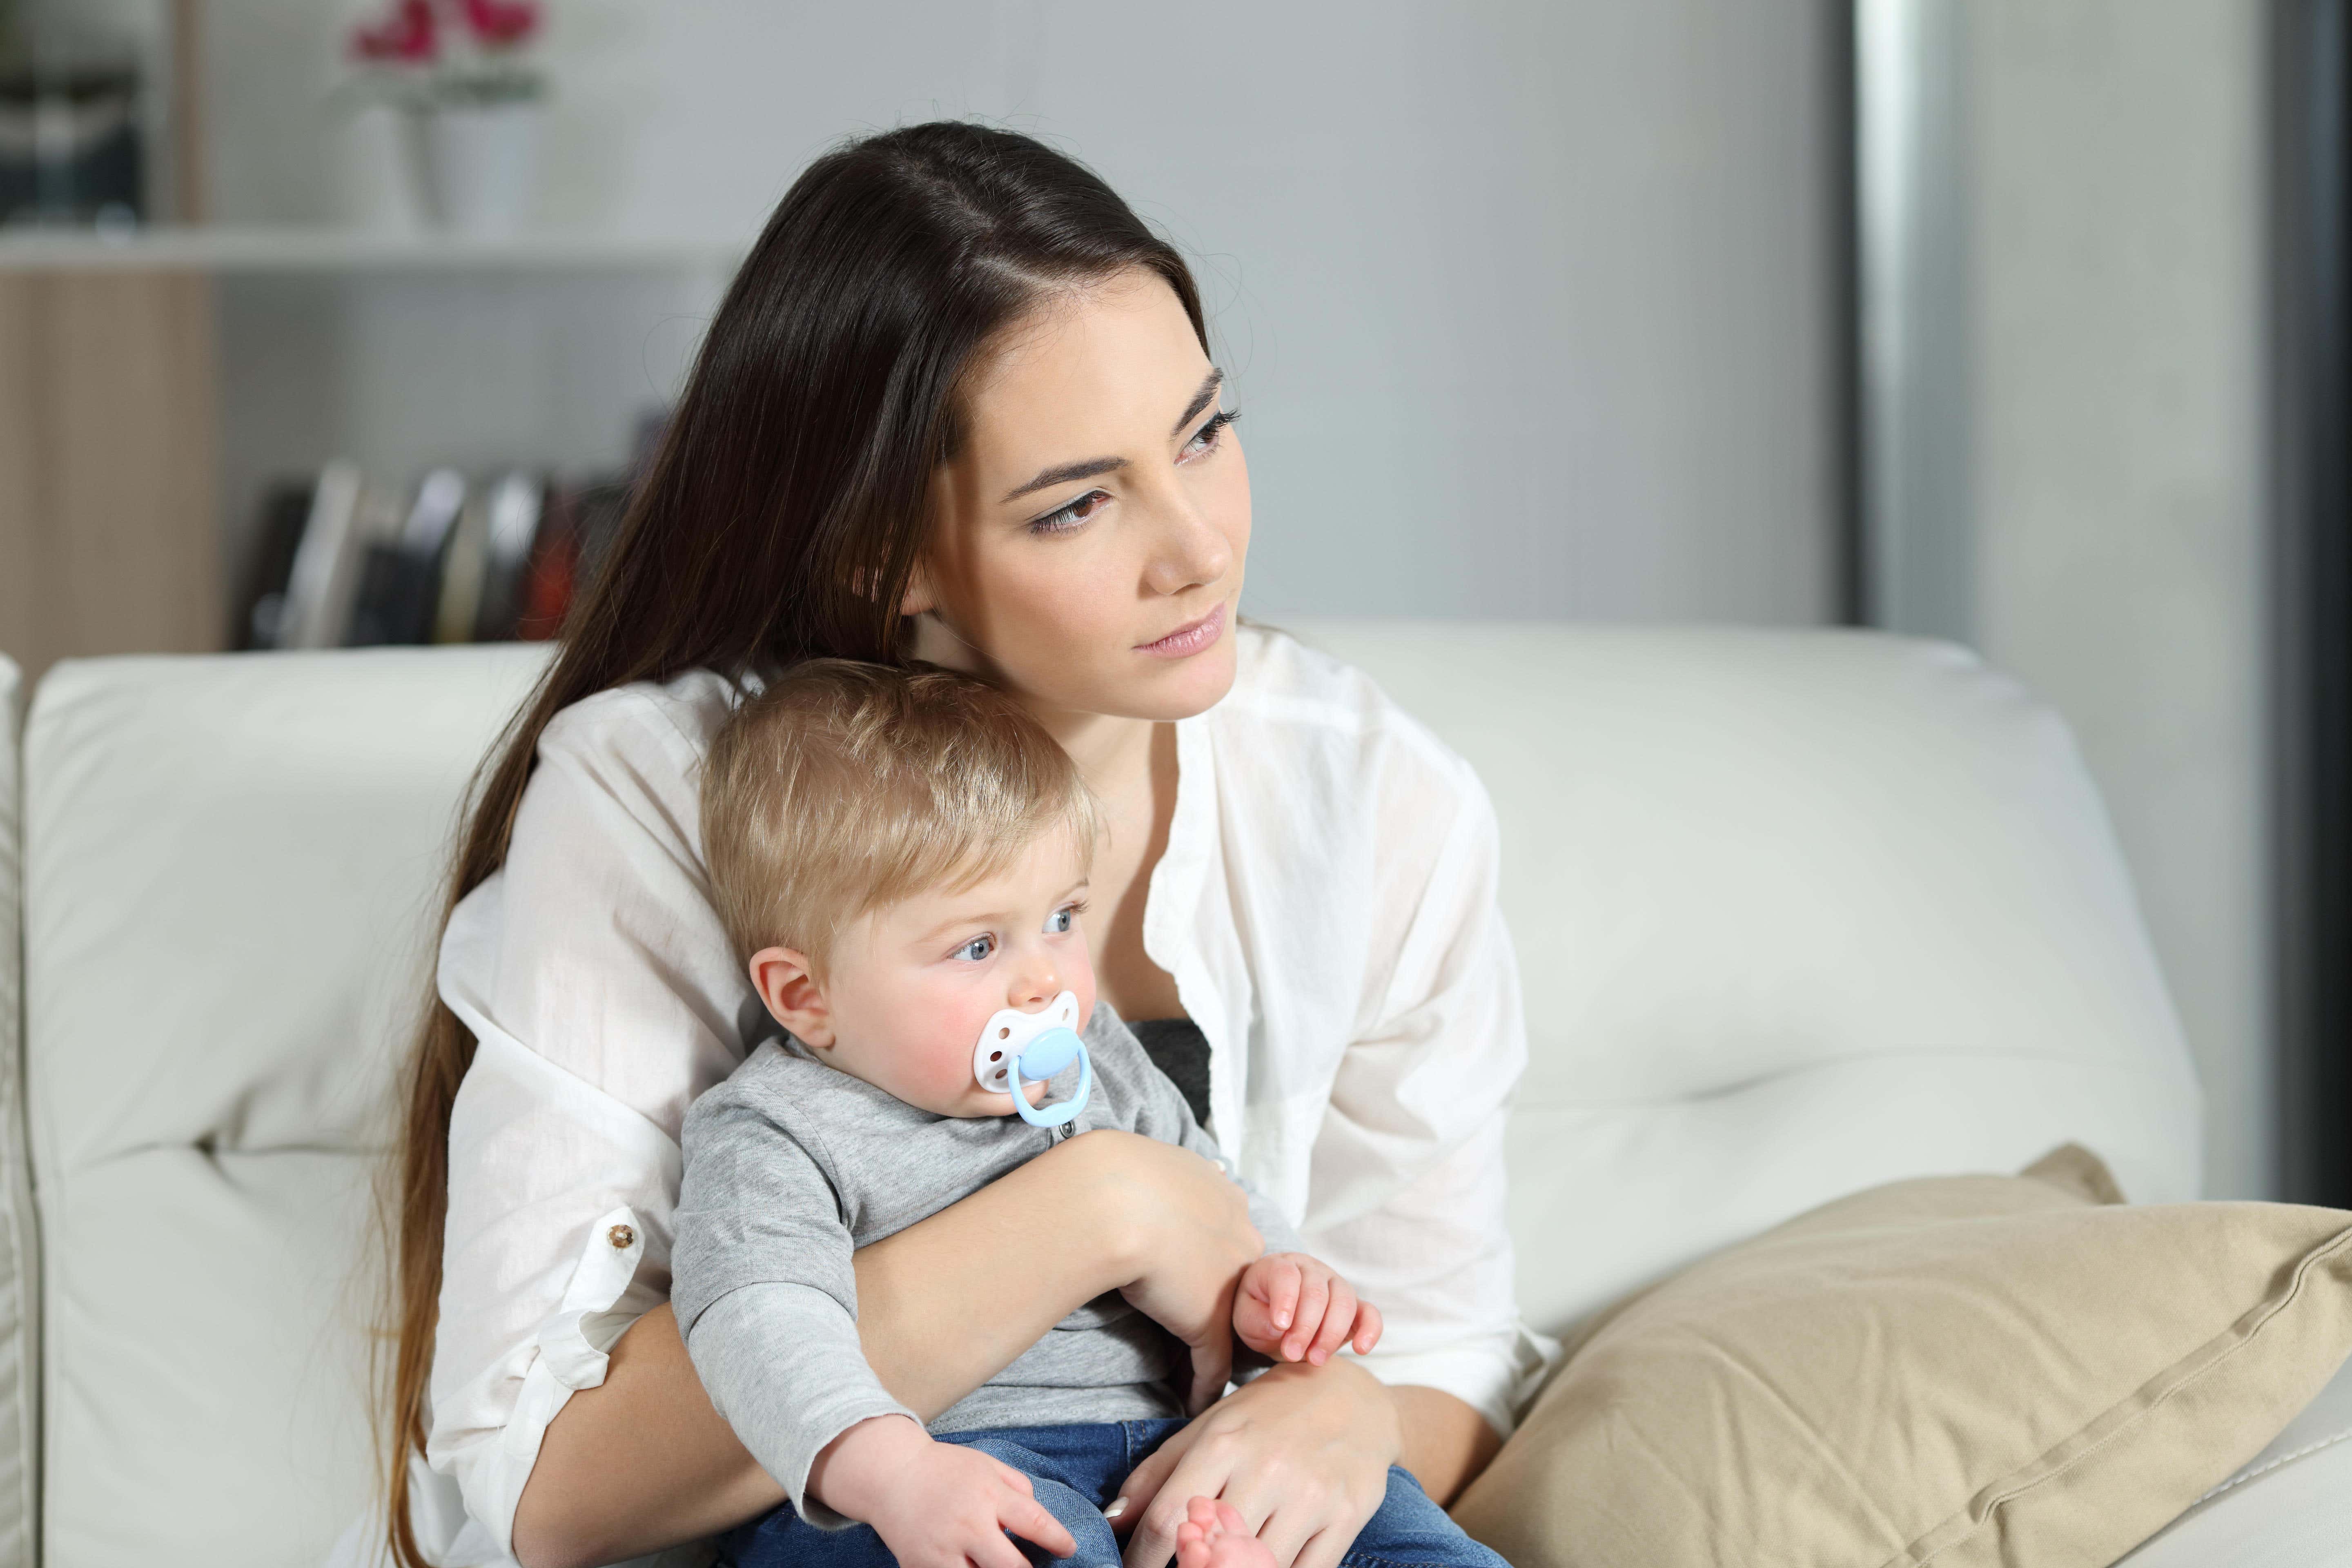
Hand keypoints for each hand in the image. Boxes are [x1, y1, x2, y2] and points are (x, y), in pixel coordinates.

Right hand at [810, 1415, 1074, 1567]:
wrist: (891, 1476)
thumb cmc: (944, 1469)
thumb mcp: (986, 1464)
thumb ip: (1018, 1487)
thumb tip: (1038, 1518)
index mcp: (989, 1494)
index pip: (1036, 1523)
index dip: (1059, 1540)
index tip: (1068, 1548)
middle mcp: (968, 1525)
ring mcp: (943, 1551)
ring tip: (999, 1566)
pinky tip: (973, 1567)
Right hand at [1071, 1131, 1264, 1412]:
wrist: (1113, 1202)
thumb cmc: (1113, 1176)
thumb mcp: (1140, 1161)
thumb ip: (1149, 1174)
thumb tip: (1129, 1168)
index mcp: (1221, 1195)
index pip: (1224, 1232)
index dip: (1208, 1255)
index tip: (1191, 1272)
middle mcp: (1238, 1234)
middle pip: (1238, 1277)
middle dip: (1223, 1298)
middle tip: (1197, 1321)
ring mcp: (1229, 1281)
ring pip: (1230, 1321)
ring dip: (1217, 1344)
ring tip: (1200, 1370)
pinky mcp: (1211, 1321)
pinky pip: (1215, 1363)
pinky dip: (1205, 1385)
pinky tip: (1196, 1404)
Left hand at [1110, 1359, 1398, 1567]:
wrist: (1356, 1398)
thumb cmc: (1269, 1413)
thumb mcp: (1210, 1427)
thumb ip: (1158, 1473)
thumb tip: (1112, 1520)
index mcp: (1223, 1442)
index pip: (1165, 1519)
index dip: (1139, 1559)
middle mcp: (1267, 1468)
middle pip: (1209, 1552)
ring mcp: (1311, 1495)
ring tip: (1219, 1567)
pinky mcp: (1347, 1516)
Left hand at [1232, 1254, 1382, 1366]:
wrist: (1276, 1318)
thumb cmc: (1258, 1313)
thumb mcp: (1245, 1317)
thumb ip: (1255, 1319)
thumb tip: (1278, 1327)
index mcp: (1281, 1265)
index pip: (1286, 1275)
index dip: (1285, 1299)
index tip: (1279, 1326)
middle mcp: (1311, 1270)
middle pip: (1316, 1292)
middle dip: (1305, 1327)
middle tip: (1290, 1354)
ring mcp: (1336, 1285)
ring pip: (1343, 1302)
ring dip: (1330, 1334)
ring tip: (1314, 1359)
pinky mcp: (1354, 1307)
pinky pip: (1369, 1313)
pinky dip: (1370, 1330)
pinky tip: (1361, 1348)